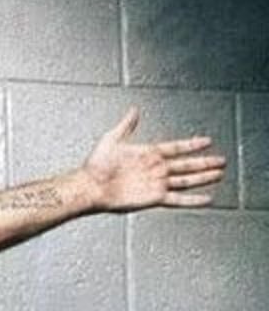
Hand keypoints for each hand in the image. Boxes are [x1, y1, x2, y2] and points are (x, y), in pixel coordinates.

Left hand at [81, 106, 225, 211]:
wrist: (89, 187)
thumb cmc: (95, 166)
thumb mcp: (112, 139)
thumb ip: (126, 125)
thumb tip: (134, 110)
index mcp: (148, 154)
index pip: (176, 147)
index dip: (191, 145)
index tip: (206, 141)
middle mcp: (155, 169)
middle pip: (187, 164)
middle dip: (204, 162)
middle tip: (221, 160)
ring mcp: (156, 183)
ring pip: (186, 180)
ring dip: (203, 177)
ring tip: (219, 174)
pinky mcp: (154, 198)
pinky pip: (178, 199)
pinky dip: (193, 200)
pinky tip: (206, 199)